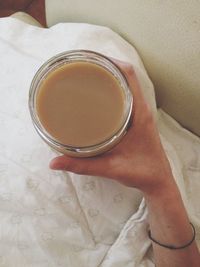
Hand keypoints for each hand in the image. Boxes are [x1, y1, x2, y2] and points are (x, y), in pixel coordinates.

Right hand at [50, 59, 173, 193]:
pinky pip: (125, 96)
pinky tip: (97, 96)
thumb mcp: (110, 168)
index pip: (129, 76)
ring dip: (109, 77)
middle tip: (82, 66)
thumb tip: (54, 162)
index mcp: (139, 114)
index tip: (91, 59)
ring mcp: (140, 113)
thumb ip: (82, 166)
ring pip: (126, 85)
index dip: (112, 61)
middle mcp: (141, 109)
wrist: (158, 180)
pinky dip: (112, 90)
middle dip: (105, 66)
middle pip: (126, 76)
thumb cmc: (141, 173)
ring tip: (87, 75)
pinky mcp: (137, 119)